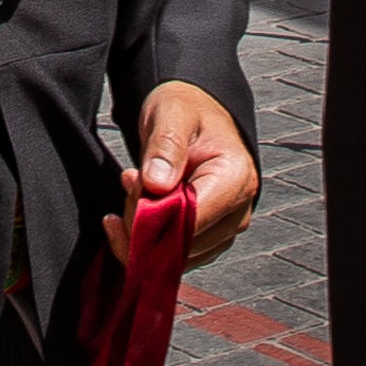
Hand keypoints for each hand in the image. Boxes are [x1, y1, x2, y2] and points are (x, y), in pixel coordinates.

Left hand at [103, 81, 257, 270]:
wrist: (197, 114)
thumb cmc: (187, 110)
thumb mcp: (172, 113)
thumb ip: (165, 146)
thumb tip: (155, 185)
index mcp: (236, 178)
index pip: (192, 220)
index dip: (153, 214)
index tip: (129, 185)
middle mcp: (238, 210)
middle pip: (184, 244)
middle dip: (144, 221)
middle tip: (128, 181)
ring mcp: (226, 228)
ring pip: (178, 256)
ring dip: (143, 230)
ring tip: (132, 185)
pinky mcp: (211, 237)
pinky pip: (177, 255)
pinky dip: (149, 238)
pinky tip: (135, 206)